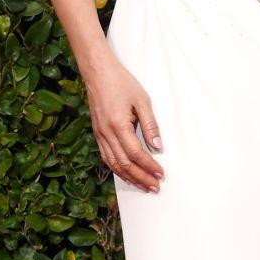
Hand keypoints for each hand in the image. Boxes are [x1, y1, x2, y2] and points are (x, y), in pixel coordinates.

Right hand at [84, 54, 163, 192]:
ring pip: (113, 164)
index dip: (149, 166)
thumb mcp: (142, 100)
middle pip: (124, 164)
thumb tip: (158, 146)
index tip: (161, 174)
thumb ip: (150, 124)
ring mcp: (100, 135)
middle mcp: (106, 133)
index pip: (136, 154)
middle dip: (141, 178)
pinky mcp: (98, 133)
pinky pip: (106, 157)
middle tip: (155, 187)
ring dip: (129, 177)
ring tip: (143, 186)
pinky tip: (127, 174)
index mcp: (118, 125)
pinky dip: (117, 169)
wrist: (98, 72)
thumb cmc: (121, 83)